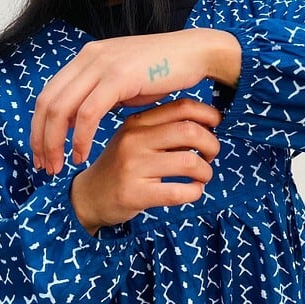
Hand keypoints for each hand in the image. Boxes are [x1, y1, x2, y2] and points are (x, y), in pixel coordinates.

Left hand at [30, 28, 240, 173]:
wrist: (195, 53)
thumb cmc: (164, 71)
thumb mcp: (123, 82)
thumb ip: (98, 96)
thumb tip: (77, 119)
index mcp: (87, 57)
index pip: (48, 94)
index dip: (38, 126)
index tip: (41, 153)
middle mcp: (88, 57)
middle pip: (46, 102)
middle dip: (40, 138)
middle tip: (44, 166)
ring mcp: (102, 64)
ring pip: (61, 109)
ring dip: (55, 142)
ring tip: (59, 166)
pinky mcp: (118, 76)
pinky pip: (88, 113)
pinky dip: (80, 138)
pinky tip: (82, 155)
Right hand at [69, 99, 221, 233]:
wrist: (89, 196)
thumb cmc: (122, 166)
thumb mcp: (136, 139)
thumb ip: (164, 130)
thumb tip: (206, 125)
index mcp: (137, 122)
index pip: (181, 107)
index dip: (207, 114)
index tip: (216, 124)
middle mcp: (134, 140)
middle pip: (189, 131)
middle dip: (211, 144)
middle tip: (211, 155)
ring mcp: (133, 167)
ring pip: (188, 162)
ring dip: (206, 171)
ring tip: (202, 176)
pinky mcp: (134, 194)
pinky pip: (177, 191)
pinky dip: (195, 192)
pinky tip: (193, 191)